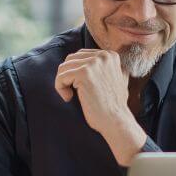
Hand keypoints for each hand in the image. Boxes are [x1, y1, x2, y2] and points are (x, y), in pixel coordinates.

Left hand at [55, 49, 146, 165]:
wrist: (116, 120)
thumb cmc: (113, 105)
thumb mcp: (115, 79)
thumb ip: (105, 68)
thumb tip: (87, 63)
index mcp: (110, 55)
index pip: (81, 55)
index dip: (75, 72)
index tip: (79, 87)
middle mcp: (103, 56)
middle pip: (71, 59)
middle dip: (67, 76)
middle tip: (72, 92)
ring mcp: (93, 63)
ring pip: (64, 67)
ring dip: (63, 82)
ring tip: (70, 95)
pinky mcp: (83, 73)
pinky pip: (61, 76)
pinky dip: (60, 88)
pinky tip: (68, 98)